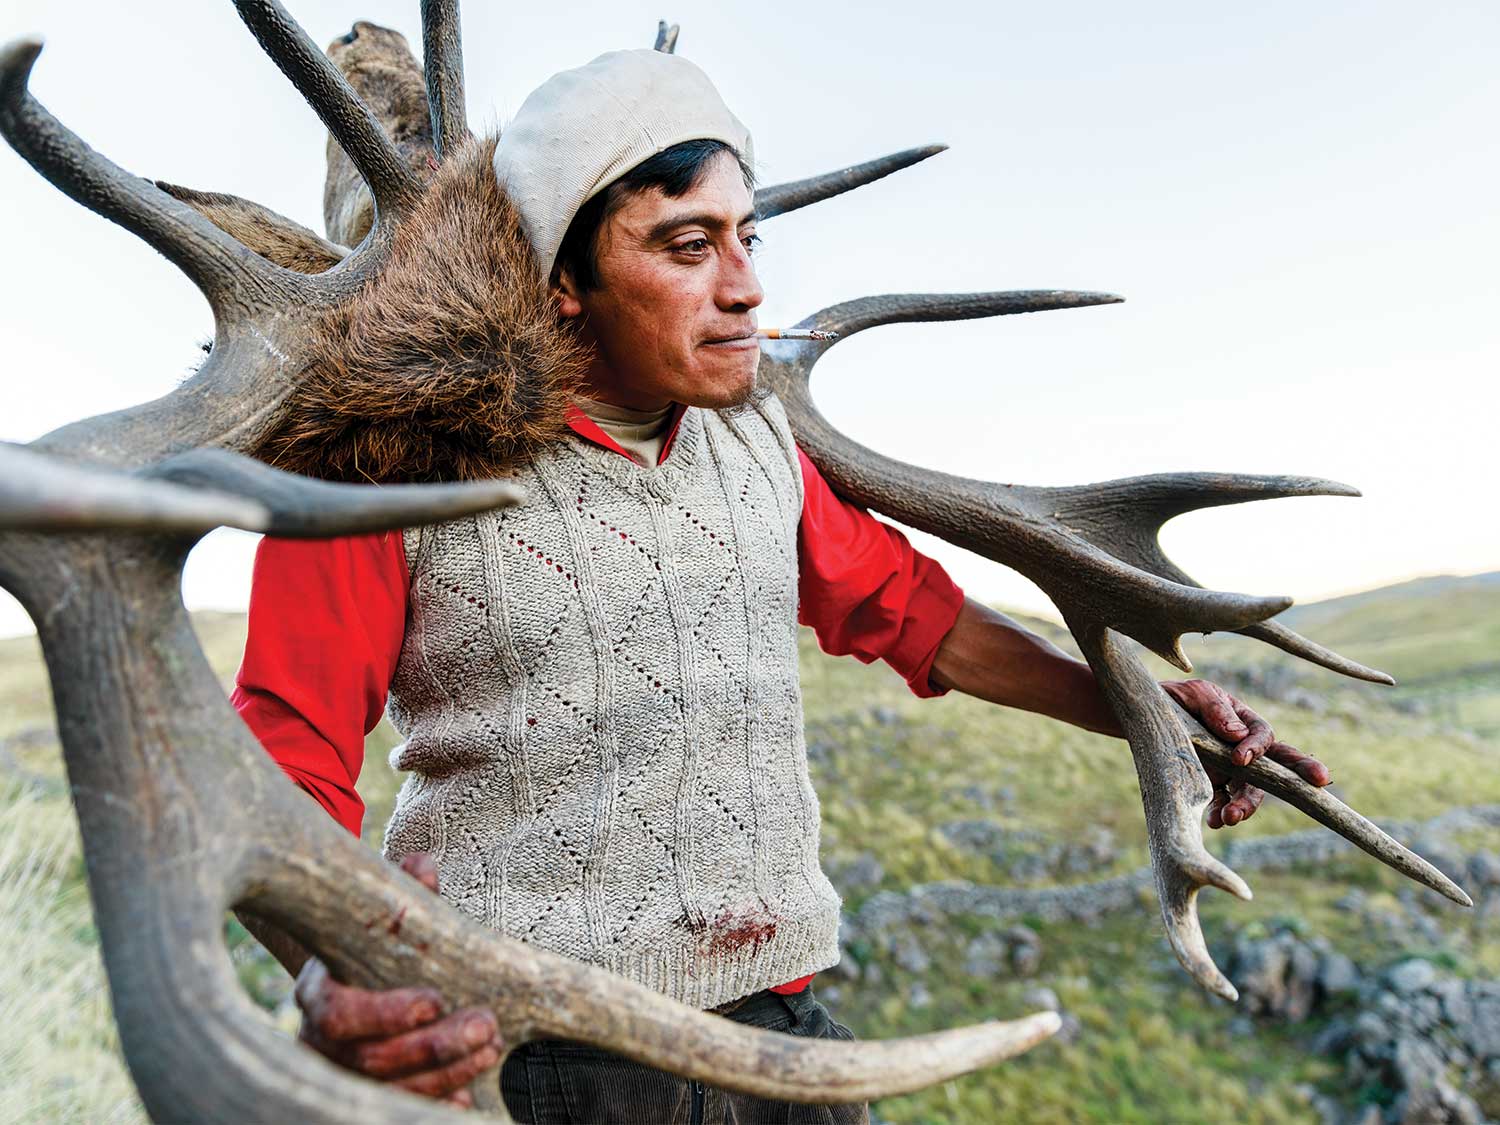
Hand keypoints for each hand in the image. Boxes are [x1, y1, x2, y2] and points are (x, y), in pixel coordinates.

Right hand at [293, 853, 501, 1108]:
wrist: (349, 975)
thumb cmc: (370, 942)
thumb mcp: (383, 915)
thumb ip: (403, 894)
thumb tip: (422, 867)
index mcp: (317, 991)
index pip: (337, 1014)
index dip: (384, 1014)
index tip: (434, 1002)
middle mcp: (319, 1040)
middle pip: (369, 1059)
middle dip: (432, 1047)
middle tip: (486, 1025)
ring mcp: (338, 1073)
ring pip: (387, 1089)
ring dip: (444, 1074)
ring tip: (490, 1047)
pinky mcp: (360, 1095)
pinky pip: (394, 1109)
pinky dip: (432, 1105)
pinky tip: (464, 1098)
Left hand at [1160, 679, 1330, 829]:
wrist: (1142, 719)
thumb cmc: (1172, 699)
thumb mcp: (1192, 693)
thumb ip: (1215, 707)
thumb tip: (1237, 734)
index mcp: (1243, 719)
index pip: (1263, 734)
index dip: (1257, 747)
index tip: (1239, 759)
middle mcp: (1242, 746)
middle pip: (1275, 765)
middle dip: (1298, 776)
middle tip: (1319, 784)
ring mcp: (1228, 769)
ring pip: (1250, 790)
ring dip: (1246, 805)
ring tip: (1230, 817)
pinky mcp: (1210, 784)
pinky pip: (1223, 802)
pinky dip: (1220, 813)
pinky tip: (1213, 820)